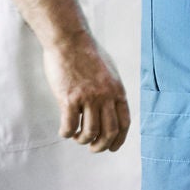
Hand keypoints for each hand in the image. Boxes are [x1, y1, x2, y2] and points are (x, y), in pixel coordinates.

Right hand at [44, 34, 129, 153]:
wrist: (70, 40)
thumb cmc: (87, 55)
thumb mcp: (109, 72)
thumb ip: (111, 90)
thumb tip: (110, 108)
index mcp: (118, 90)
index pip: (125, 122)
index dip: (119, 139)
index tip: (112, 147)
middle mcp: (106, 96)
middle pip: (109, 132)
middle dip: (101, 146)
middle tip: (93, 148)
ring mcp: (88, 97)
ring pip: (90, 133)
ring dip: (83, 140)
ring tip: (77, 136)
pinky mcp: (69, 98)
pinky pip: (69, 126)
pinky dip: (67, 133)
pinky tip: (65, 130)